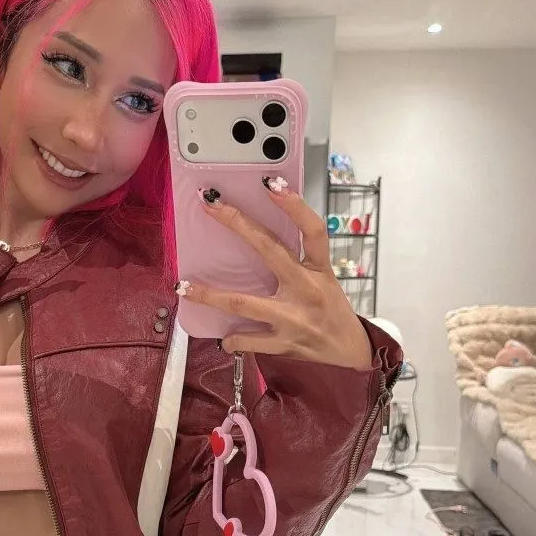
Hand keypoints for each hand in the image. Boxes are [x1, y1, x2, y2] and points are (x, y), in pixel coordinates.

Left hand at [176, 181, 372, 369]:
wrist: (351, 352)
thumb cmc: (332, 310)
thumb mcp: (324, 280)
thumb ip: (298, 260)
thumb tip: (257, 235)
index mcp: (320, 269)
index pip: (312, 230)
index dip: (294, 205)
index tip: (271, 182)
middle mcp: (307, 289)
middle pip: (270, 250)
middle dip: (237, 224)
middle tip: (211, 205)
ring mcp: (294, 318)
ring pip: (244, 303)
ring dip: (211, 295)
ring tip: (185, 288)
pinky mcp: (284, 344)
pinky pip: (248, 340)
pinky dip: (231, 339)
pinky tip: (223, 337)